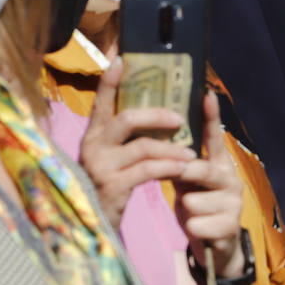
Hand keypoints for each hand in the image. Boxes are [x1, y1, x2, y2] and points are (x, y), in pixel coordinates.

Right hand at [80, 60, 194, 225]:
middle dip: (158, 115)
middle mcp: (92, 146)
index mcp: (92, 135)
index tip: (122, 58)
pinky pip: (148, 170)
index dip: (110, 80)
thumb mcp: (111, 159)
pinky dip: (169, 167)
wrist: (95, 226)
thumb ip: (124, 139)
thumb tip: (154, 115)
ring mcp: (101, 166)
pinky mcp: (113, 186)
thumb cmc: (109, 187)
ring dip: (172, 147)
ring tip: (191, 152)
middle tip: (180, 118)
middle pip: (128, 118)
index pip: (100, 102)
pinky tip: (182, 168)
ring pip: (143, 146)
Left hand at [172, 92, 245, 278]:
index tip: (206, 94)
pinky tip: (198, 229)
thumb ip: (180, 161)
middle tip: (178, 177)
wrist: (216, 245)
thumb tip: (155, 135)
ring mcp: (234, 204)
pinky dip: (192, 228)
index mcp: (219, 164)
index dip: (211, 116)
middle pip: (204, 170)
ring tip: (191, 211)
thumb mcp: (188, 181)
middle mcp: (232, 179)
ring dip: (187, 208)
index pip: (214, 137)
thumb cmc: (197, 205)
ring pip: (195, 201)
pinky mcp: (230, 228)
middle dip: (186, 174)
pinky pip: (198, 225)